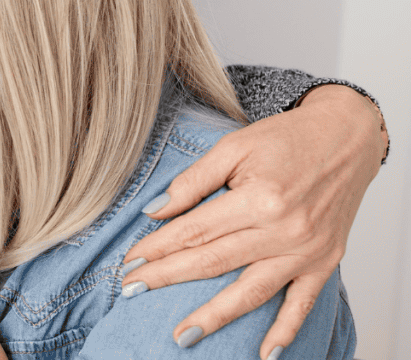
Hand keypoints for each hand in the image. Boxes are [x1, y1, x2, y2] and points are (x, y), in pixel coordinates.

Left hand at [123, 85, 383, 358]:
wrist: (345, 137)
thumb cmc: (285, 139)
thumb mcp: (233, 147)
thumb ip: (193, 181)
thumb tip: (154, 211)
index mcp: (258, 199)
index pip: (194, 231)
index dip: (157, 248)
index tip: (129, 262)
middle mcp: (283, 230)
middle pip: (213, 262)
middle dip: (168, 278)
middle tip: (131, 291)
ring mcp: (305, 251)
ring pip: (250, 292)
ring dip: (214, 317)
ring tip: (182, 336)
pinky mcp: (324, 262)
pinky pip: (301, 304)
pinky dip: (284, 331)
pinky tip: (264, 355)